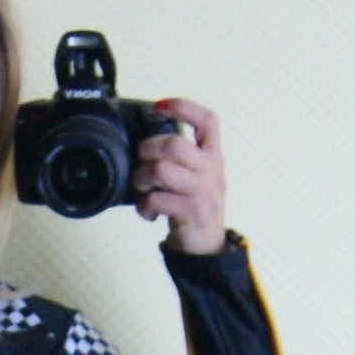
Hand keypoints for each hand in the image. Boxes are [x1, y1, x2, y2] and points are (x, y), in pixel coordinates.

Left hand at [132, 98, 226, 256]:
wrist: (206, 248)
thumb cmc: (193, 209)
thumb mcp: (195, 178)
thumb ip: (180, 159)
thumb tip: (146, 144)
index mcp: (213, 156)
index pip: (208, 121)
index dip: (183, 107)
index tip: (159, 107)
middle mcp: (213, 169)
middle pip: (174, 144)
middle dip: (147, 150)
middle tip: (140, 163)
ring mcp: (205, 190)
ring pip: (161, 169)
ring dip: (141, 179)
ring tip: (142, 189)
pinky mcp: (194, 211)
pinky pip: (158, 199)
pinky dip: (145, 206)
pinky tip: (148, 211)